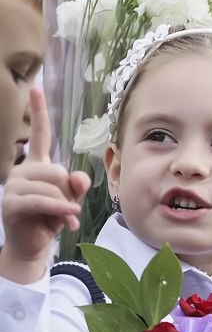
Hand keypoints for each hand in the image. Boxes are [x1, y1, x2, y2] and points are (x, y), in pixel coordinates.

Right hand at [0, 88, 90, 282]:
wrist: (33, 244)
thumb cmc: (52, 218)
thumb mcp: (71, 199)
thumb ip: (77, 185)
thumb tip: (79, 178)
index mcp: (37, 164)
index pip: (40, 134)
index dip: (39, 111)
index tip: (37, 87)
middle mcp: (23, 170)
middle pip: (57, 169)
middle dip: (69, 191)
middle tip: (67, 207)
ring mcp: (15, 186)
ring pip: (52, 185)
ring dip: (65, 205)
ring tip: (65, 218)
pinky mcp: (12, 204)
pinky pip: (44, 200)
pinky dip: (59, 209)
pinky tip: (67, 219)